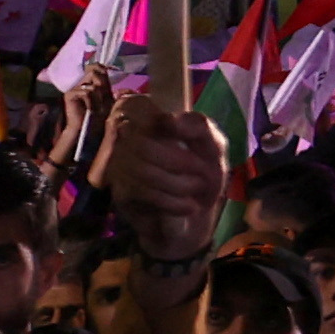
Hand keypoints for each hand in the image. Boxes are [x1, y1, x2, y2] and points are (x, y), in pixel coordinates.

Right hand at [95, 94, 229, 270]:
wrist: (194, 218)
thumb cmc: (204, 176)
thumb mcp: (214, 148)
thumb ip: (198, 127)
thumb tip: (169, 119)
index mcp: (153, 125)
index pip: (145, 115)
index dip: (171, 127)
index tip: (200, 143)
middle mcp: (129, 142)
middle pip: (142, 146)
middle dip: (181, 162)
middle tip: (205, 175)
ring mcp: (121, 169)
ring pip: (141, 171)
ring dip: (178, 184)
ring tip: (196, 191)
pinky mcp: (121, 194)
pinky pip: (141, 194)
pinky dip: (172, 201)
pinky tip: (189, 206)